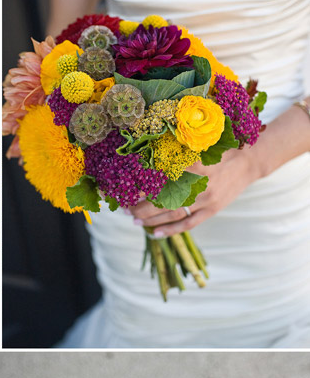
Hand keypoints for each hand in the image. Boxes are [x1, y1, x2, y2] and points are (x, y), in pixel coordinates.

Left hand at [128, 145, 261, 236]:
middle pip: (163, 200)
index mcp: (193, 164)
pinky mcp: (212, 210)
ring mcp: (206, 199)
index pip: (161, 179)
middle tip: (126, 209)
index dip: (142, 187)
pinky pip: (188, 224)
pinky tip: (155, 233)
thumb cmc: (219, 149)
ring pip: (173, 214)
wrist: (250, 160)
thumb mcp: (199, 144)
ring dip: (151, 219)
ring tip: (135, 220)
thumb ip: (177, 151)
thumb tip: (146, 156)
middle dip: (141, 207)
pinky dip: (171, 230)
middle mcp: (199, 184)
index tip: (126, 191)